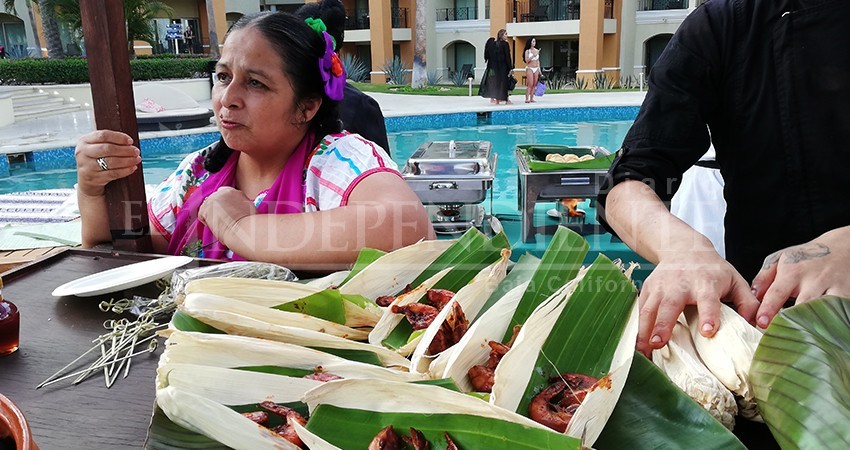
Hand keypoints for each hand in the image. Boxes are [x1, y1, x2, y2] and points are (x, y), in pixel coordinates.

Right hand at [74, 130, 140, 196]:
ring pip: (111, 162)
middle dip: (125, 150)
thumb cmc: (95, 159)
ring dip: (127, 160)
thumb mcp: (95, 147)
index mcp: (84, 141)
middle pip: (107, 148)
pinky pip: (113, 173)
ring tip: (137, 159)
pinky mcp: (95, 178)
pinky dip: (125, 170)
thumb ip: (108, 142)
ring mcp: (88, 166)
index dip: (119, 137)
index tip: (130, 141)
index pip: (103, 135)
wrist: (86, 179)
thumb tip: (129, 143)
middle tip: (136, 151)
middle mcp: (84, 153)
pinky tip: (133, 168)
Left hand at [198, 186, 255, 247]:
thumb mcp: (247, 206)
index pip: (223, 194)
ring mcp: (211, 200)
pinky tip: (215, 225)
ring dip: (212, 215)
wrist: (242, 227)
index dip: (223, 203)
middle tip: (223, 219)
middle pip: (214, 200)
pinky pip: (202, 215)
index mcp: (232, 191)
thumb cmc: (248, 222)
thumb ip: (239, 203)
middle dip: (216, 209)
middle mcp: (221, 192)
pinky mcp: (205, 208)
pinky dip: (207, 222)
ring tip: (220, 223)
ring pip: (207, 207)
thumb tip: (236, 207)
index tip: (226, 211)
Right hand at [636, 250, 758, 356]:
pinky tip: (638, 344)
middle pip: (670, 304)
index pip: (708, 300)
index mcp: (706, 283)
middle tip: (658, 344)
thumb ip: (748, 303)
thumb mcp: (735, 280)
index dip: (708, 315)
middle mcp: (680, 284)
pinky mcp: (648, 289)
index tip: (707, 332)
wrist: (683, 248)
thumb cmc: (712, 270)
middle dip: (663, 324)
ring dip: (644, 329)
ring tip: (643, 350)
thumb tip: (759, 325)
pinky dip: (638, 327)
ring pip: (649, 308)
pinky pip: (641, 309)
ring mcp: (661, 286)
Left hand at [751, 226, 849, 327]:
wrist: (843, 247)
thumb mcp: (780, 259)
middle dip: (789, 321)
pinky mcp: (847, 295)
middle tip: (778, 336)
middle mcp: (813, 280)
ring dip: (810, 325)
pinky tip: (821, 333)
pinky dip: (830, 322)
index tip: (761, 323)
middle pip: (801, 305)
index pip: (777, 292)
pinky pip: (838, 312)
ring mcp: (833, 288)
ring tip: (799, 338)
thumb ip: (763, 279)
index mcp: (792, 271)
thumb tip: (752, 298)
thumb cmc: (806, 257)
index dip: (769, 309)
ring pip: (821, 311)